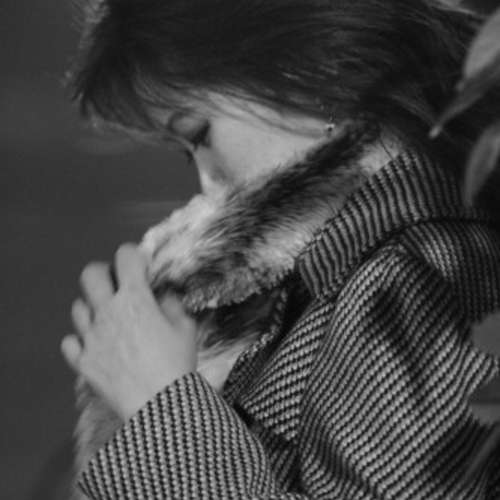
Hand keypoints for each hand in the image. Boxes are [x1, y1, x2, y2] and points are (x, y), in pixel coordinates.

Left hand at [60, 243, 197, 420]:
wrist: (159, 406)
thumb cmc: (177, 363)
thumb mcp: (186, 329)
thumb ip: (172, 305)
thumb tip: (162, 297)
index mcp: (135, 298)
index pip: (125, 256)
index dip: (134, 254)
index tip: (142, 265)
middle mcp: (107, 311)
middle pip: (90, 274)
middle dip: (104, 272)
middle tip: (117, 285)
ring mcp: (90, 336)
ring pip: (77, 307)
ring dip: (93, 307)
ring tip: (108, 318)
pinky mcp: (82, 360)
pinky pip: (70, 341)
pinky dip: (81, 339)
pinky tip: (95, 344)